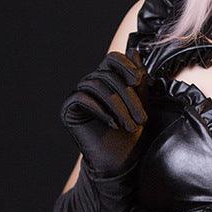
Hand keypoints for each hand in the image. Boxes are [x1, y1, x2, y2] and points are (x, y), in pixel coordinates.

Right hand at [59, 48, 151, 178]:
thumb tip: (134, 51)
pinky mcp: (69, 109)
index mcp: (108, 78)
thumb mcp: (142, 102)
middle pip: (108, 75)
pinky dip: (100, 110)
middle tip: (142, 119)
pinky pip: (81, 98)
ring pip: (96, 86)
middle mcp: (91, 83)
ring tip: (130, 126)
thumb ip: (138, 77)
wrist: (120, 161)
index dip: (126, 65)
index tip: (140, 80)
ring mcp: (79, 95)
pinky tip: (113, 124)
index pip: (113, 58)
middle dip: (128, 97)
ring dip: (118, 106)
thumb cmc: (133, 132)